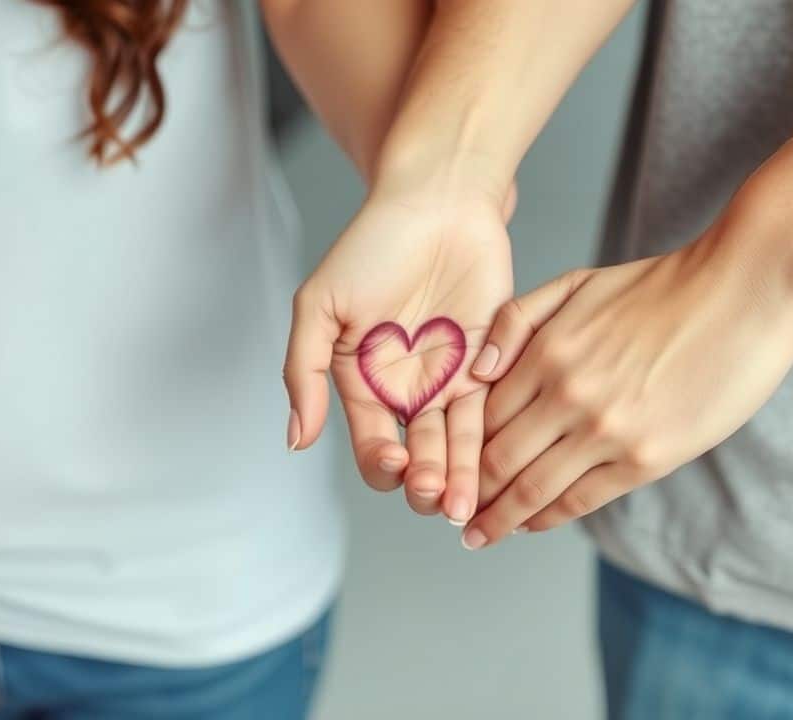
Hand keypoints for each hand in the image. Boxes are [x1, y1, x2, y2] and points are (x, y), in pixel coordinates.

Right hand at [285, 181, 512, 523]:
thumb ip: (304, 372)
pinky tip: (497, 463)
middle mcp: (406, 391)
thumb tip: (296, 440)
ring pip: (458, 447)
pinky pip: (493, 413)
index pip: (372, 446)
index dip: (383, 464)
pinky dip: (494, 442)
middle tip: (435, 494)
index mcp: (363, 384)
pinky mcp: (489, 364)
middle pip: (419, 459)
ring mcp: (449, 380)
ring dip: (462, 478)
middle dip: (426, 485)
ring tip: (467, 502)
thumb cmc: (372, 245)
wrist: (437, 200)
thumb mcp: (320, 305)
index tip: (394, 460)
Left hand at [459, 222, 792, 548]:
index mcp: (545, 351)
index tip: (443, 467)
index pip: (481, 415)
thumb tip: (475, 371)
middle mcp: (566, 394)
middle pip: (495, 459)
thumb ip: (518, 320)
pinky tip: (530, 525)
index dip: (455, 448)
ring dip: (499, 518)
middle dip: (467, 492)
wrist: (742, 292)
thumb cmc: (663, 285)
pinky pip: (581, 498)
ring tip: (478, 536)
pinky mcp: (646, 457)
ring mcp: (605, 430)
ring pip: (532, 488)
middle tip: (448, 514)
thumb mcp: (577, 282)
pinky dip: (548, 517)